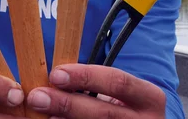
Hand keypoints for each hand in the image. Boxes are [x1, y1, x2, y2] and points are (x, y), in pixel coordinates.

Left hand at [25, 64, 165, 118]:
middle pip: (102, 112)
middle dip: (66, 103)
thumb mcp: (122, 96)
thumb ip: (97, 86)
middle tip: (37, 96)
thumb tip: (55, 79)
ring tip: (39, 114)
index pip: (118, 82)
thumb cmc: (124, 110)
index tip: (56, 74)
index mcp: (150, 99)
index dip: (86, 76)